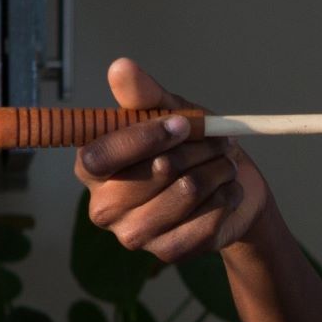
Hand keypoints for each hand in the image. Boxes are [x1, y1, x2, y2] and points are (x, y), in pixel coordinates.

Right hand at [72, 58, 272, 262]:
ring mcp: (133, 235)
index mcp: (93, 168)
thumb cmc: (188, 146)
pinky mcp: (165, 253)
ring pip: (185, 193)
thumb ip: (143, 94)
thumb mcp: (168, 111)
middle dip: (196, 150)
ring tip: (224, 165)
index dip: (144, 138)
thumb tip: (120, 67)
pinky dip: (225, 199)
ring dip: (217, 171)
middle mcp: (104, 206)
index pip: (100, 156)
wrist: (228, 188)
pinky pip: (203, 222)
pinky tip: (226, 192)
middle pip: (153, 172)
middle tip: (218, 141)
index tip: (183, 123)